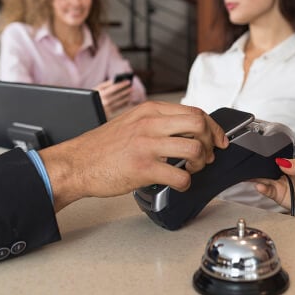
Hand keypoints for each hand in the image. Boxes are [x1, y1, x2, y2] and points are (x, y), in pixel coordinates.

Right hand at [38, 101, 228, 210]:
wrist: (76, 163)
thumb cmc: (102, 147)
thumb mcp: (131, 122)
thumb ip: (157, 122)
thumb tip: (187, 130)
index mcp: (150, 110)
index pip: (195, 112)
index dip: (213, 128)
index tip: (219, 140)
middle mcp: (150, 124)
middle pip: (200, 125)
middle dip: (212, 142)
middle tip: (208, 156)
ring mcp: (147, 145)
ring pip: (195, 149)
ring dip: (200, 163)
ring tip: (191, 170)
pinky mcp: (143, 168)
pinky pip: (180, 176)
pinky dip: (185, 183)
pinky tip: (177, 184)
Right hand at [95, 79, 132, 118]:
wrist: (87, 113)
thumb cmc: (92, 98)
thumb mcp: (96, 90)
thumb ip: (105, 84)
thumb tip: (116, 80)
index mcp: (100, 94)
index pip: (114, 88)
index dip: (122, 84)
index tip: (128, 81)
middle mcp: (104, 102)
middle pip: (119, 95)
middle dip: (126, 91)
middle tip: (132, 87)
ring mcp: (107, 109)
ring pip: (120, 102)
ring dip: (127, 97)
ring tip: (130, 93)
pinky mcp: (109, 115)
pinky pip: (119, 108)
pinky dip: (124, 104)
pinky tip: (127, 100)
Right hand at [253, 158, 294, 220]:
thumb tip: (284, 162)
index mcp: (290, 162)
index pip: (275, 155)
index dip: (267, 154)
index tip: (259, 153)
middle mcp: (282, 172)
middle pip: (266, 167)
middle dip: (258, 166)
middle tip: (251, 165)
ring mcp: (279, 183)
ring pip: (264, 178)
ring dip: (256, 177)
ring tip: (251, 176)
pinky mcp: (278, 195)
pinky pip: (267, 191)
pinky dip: (262, 189)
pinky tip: (259, 186)